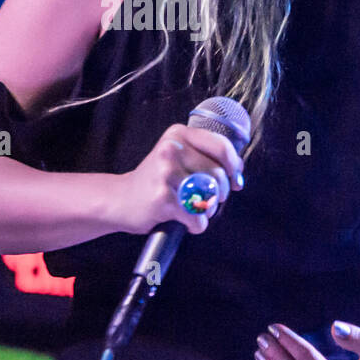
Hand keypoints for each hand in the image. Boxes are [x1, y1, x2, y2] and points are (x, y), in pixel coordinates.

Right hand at [117, 124, 244, 236]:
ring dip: (207, 210)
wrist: (120, 199)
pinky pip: (196, 217)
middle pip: (218, 175)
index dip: (234, 167)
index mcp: (178, 133)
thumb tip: (238, 171)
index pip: (222, 147)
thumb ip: (206, 157)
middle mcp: (171, 149)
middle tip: (206, 201)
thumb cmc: (156, 181)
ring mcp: (165, 172)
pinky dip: (196, 225)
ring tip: (194, 210)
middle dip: (219, 194)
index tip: (234, 180)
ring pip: (209, 196)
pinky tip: (185, 221)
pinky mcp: (162, 197)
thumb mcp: (177, 157)